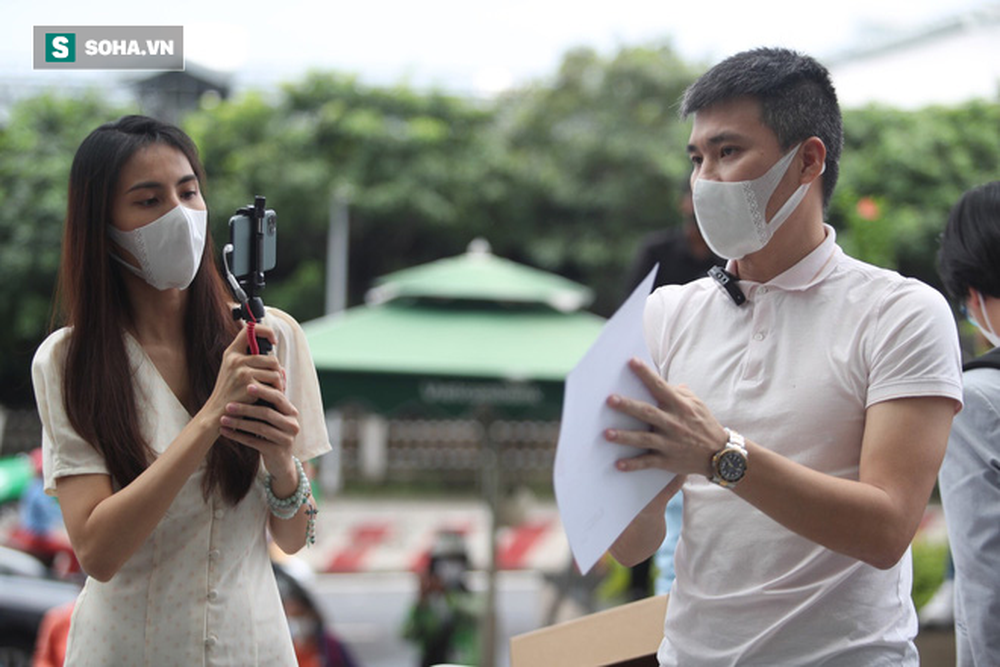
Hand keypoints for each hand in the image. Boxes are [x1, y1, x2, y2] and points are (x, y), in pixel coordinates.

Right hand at [206, 325, 299, 469]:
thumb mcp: (233, 370)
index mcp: (231, 352)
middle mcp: (235, 359)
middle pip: (271, 358)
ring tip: (275, 390)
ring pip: (275, 371)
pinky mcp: (249, 385)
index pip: (249, 329)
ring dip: (279, 383)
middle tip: (277, 381)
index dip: (265, 331)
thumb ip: (249, 359)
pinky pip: (273, 384)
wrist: (217, 413)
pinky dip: (276, 392)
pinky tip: (271, 398)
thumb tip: (274, 355)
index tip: (273, 341)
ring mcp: (241, 371)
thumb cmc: (230, 392)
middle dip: (278, 371)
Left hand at [604, 357, 726, 477]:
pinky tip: (618, 464)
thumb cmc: (705, 425)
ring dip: (625, 436)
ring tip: (607, 433)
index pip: (660, 387)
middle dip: (628, 406)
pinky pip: (648, 462)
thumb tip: (663, 383)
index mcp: (680, 406)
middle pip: (647, 413)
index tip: (631, 362)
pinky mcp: (668, 461)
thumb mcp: (697, 404)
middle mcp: (673, 423)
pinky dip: (633, 465)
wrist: (721, 455)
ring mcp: (670, 443)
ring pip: (644, 439)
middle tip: (610, 400)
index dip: (646, 374)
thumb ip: (679, 393)